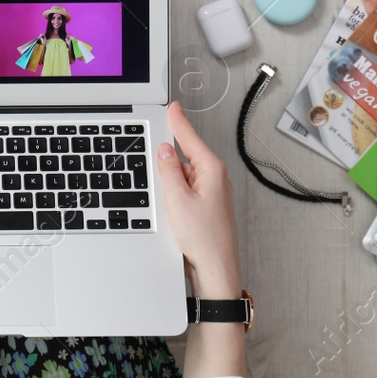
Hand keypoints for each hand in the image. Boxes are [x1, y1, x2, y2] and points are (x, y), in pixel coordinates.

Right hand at [157, 101, 242, 298]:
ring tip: (166, 196)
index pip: (190, 138)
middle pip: (186, 155)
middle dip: (170, 155)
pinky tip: (171, 204)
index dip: (178, 122)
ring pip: (185, 174)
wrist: (216, 271)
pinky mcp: (207, 206)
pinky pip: (188, 188)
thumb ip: (169, 171)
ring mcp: (212, 192)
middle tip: (159, 156)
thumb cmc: (203, 239)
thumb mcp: (177, 199)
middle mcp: (215, 178)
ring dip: (172, 178)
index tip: (173, 106)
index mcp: (211, 170)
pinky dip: (177, 191)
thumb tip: (165, 151)